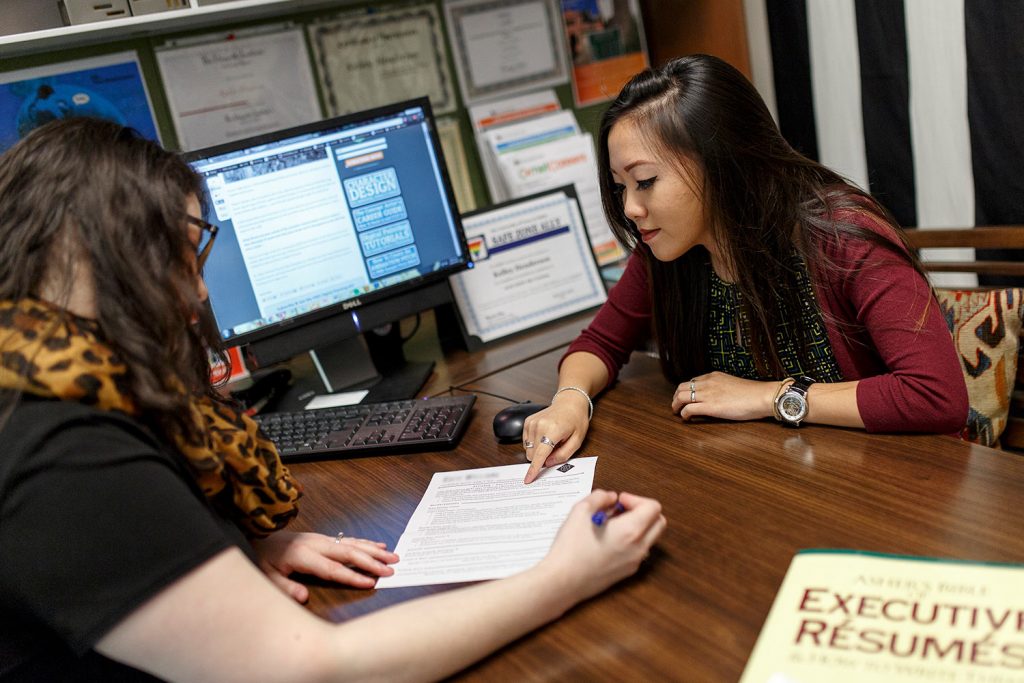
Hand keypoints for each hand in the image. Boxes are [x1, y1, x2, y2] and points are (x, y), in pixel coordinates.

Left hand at [250, 531, 398, 602]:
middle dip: (372, 561)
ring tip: (393, 556)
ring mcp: (323, 539)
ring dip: (374, 550)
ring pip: (353, 544)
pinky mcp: (325, 537)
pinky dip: (366, 542)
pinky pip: (349, 539)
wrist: (260, 533)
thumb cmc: (264, 557)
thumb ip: (286, 587)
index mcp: (303, 555)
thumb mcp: (268, 576)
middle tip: (391, 569)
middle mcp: (317, 544)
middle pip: (349, 553)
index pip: (333, 569)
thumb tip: (304, 597)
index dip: (352, 576)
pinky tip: (379, 545)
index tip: (371, 583)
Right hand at [522, 393, 590, 483]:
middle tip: (556, 448)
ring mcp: (532, 422)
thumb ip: (563, 455)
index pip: (540, 454)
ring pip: (528, 449)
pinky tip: (545, 436)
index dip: (534, 469)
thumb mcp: (577, 441)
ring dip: (538, 450)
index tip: (528, 479)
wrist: (570, 403)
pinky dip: (534, 443)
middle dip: (542, 458)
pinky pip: (526, 441)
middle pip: (533, 454)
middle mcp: (539, 425)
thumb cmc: (576, 420)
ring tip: (551, 440)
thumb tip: (547, 463)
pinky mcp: (527, 422)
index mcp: (553, 430)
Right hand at [537, 490, 665, 600]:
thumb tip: (611, 498)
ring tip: (612, 525)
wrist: (563, 581)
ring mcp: (635, 562)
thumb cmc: (570, 546)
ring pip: (650, 537)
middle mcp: (639, 548)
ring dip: (638, 525)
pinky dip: (631, 540)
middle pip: (659, 522)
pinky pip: (639, 550)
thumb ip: (600, 497)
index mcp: (631, 531)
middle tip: (620, 510)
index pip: (653, 507)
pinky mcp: (627, 572)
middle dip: (643, 511)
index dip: (636, 499)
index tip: (618, 502)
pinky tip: (608, 540)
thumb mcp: (581, 510)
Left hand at [671, 371, 780, 421]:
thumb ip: (721, 387)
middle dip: (676, 397)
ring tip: (677, 412)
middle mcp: (707, 383)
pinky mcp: (710, 407)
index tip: (685, 398)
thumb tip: (716, 396)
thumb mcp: (732, 384)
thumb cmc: (752, 394)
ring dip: (676, 405)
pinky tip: (686, 419)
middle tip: (676, 406)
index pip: (692, 381)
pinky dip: (684, 414)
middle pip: (682, 387)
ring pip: (681, 397)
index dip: (686, 390)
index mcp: (713, 376)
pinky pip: (688, 409)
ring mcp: (707, 394)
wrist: (761, 396)